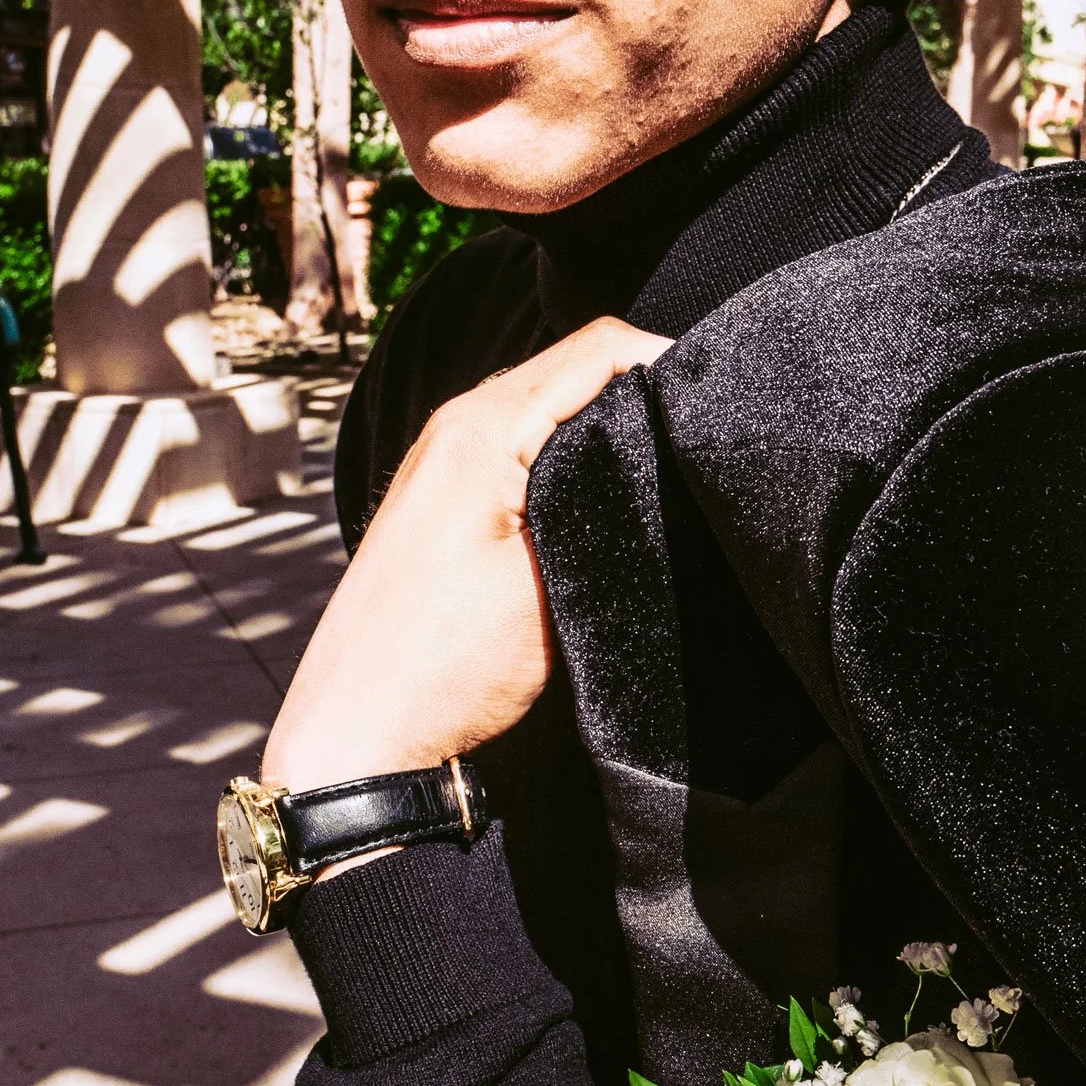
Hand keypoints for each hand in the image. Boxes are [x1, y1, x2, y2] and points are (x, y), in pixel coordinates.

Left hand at [265, 316, 669, 790]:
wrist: (359, 737)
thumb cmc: (449, 667)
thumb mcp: (548, 580)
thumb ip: (605, 495)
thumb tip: (657, 442)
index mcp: (481, 426)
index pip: (600, 348)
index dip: (670, 360)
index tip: (725, 395)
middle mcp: (453, 427)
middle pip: (573, 369)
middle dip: (643, 385)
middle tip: (708, 428)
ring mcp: (441, 463)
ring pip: (547, 407)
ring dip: (606, 420)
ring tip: (668, 457)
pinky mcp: (441, 502)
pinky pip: (520, 446)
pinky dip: (568, 453)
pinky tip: (602, 495)